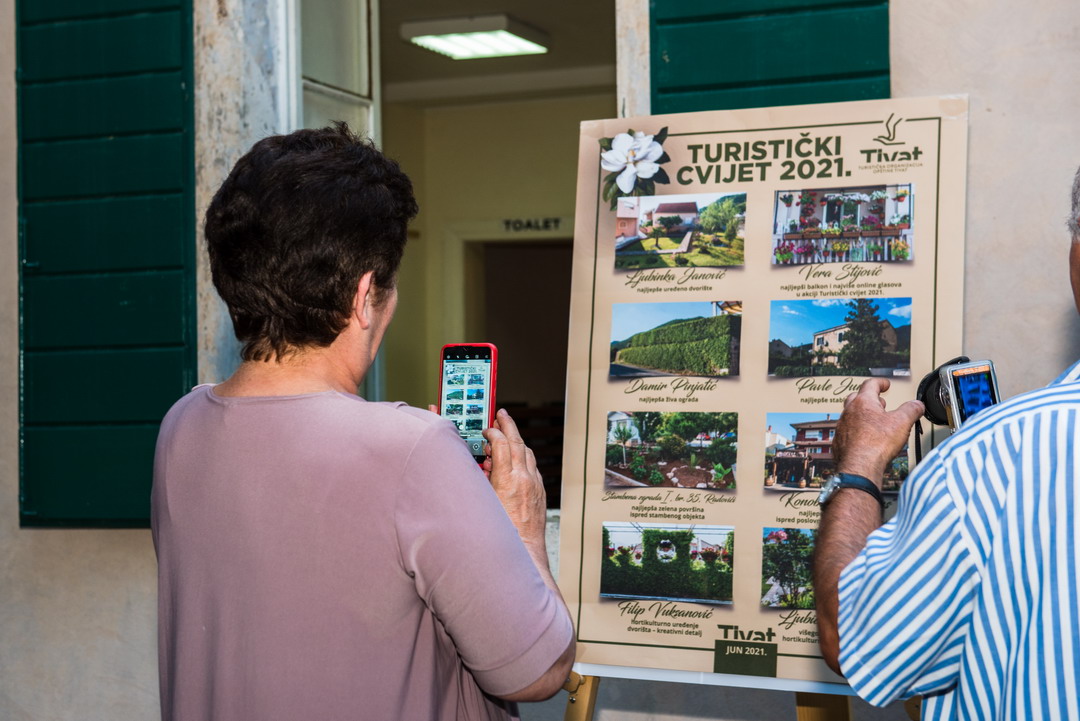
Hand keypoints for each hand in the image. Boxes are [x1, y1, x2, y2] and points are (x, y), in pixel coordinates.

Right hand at [482, 409, 546, 543]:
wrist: (521, 551)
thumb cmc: (498, 532)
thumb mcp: (483, 502)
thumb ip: (483, 479)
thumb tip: (485, 464)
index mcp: (507, 480)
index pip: (502, 444)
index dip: (493, 433)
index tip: (487, 429)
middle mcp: (524, 479)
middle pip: (517, 442)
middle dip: (509, 426)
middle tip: (501, 414)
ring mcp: (535, 485)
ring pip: (527, 453)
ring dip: (517, 440)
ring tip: (506, 434)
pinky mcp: (540, 492)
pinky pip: (533, 466)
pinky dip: (523, 457)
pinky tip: (515, 458)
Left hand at [834, 378, 924, 483]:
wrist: (859, 467)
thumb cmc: (875, 444)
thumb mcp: (902, 422)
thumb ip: (911, 410)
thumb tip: (917, 405)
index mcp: (863, 402)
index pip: (870, 385)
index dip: (880, 383)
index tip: (885, 384)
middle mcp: (849, 412)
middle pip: (857, 398)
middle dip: (870, 399)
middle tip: (880, 403)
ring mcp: (842, 427)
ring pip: (851, 416)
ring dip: (863, 416)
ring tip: (875, 422)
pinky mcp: (839, 442)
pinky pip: (848, 432)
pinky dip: (857, 432)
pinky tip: (865, 439)